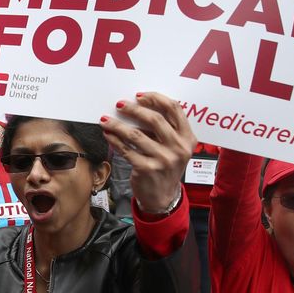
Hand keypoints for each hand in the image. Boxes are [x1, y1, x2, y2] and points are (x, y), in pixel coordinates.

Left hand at [101, 92, 195, 212]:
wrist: (162, 196)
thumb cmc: (165, 167)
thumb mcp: (174, 148)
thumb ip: (164, 129)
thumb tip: (137, 108)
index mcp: (188, 138)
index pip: (174, 109)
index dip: (155, 99)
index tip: (139, 96)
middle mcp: (178, 148)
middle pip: (154, 119)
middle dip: (133, 109)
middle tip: (120, 105)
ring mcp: (163, 159)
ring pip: (135, 134)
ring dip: (117, 125)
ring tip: (106, 120)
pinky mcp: (147, 169)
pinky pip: (126, 149)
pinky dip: (114, 140)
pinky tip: (108, 134)